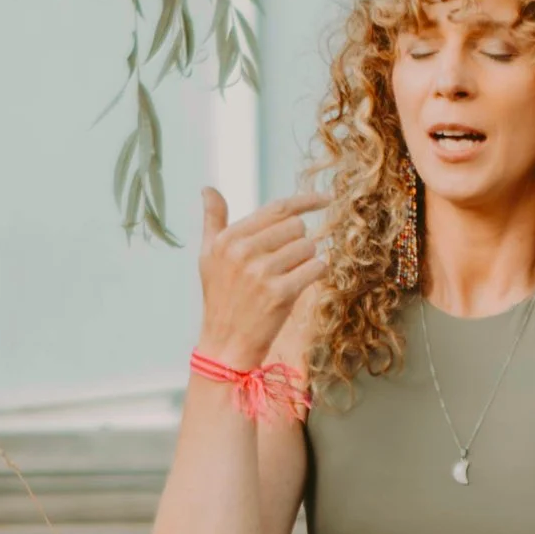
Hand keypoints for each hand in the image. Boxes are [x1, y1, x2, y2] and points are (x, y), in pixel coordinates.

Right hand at [195, 189, 324, 369]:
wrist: (226, 345)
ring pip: (308, 247)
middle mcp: (242, 252)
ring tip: (287, 277)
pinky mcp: (280, 293)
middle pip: (296, 227)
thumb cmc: (221, 298)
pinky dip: (315, 273)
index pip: (277, 209)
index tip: (326, 198)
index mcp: (228, 239)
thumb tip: (208, 188)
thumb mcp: (209, 257)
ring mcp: (261, 273)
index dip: (306, 201)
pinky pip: (316, 267)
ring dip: (306, 260)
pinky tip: (299, 284)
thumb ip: (213, 220)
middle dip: (298, 242)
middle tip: (284, 263)